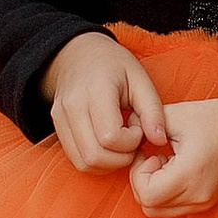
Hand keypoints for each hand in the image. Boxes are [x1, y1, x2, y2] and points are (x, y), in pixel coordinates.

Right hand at [44, 31, 167, 173]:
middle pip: (94, 156)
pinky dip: (96, 161)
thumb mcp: (140, 79)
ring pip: (84, 163)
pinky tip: (108, 145)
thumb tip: (160, 140)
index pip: (110, 137)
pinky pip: (77, 159)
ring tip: (121, 143)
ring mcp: (61, 119)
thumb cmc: (114, 65)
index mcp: (96, 91)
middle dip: (121, 158)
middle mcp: (72, 107)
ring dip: (108, 163)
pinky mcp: (58, 128)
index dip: (131, 141)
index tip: (139, 128)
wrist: (79, 54)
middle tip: (132, 141)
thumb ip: (153, 111)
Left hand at [131, 92, 217, 216]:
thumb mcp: (175, 115)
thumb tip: (124, 133)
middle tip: (151, 156)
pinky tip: (173, 169)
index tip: (146, 152)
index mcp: (190, 173)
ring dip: (153, 190)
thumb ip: (145, 125)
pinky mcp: (206, 203)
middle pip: (149, 207)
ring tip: (163, 163)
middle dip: (141, 182)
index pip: (147, 194)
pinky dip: (166, 193)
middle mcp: (198, 195)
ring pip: (159, 212)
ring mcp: (204, 202)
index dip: (137, 174)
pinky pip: (174, 208)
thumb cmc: (214, 117)